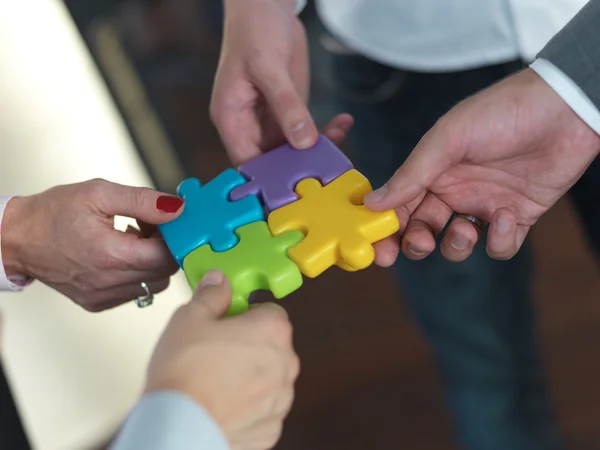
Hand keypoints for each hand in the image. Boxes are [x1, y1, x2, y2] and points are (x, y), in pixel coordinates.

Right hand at [1, 179, 183, 310]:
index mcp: (110, 254)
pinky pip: (135, 291)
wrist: (17, 239)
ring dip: (151, 261)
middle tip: (147, 226)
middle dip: (165, 247)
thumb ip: (143, 201)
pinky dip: (136, 273)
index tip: (167, 222)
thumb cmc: (52, 215)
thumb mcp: (99, 194)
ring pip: (153, 284)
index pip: (167, 256)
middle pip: (164, 271)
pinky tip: (119, 254)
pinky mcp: (98, 303)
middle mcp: (108, 282)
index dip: (174, 238)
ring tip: (131, 240)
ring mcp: (103, 296)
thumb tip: (177, 208)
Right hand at [146, 270, 298, 449]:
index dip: (246, 314)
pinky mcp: (270, 429)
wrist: (177, 428)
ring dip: (249, 378)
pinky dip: (246, 408)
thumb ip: (211, 296)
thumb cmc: (184, 375)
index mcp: (272, 331)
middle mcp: (285, 364)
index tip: (227, 319)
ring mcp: (280, 400)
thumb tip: (218, 282)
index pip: (270, 311)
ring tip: (213, 380)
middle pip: (271, 345)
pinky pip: (262, 410)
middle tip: (215, 349)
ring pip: (268, 379)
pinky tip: (220, 404)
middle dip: (248, 345)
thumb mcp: (189, 318)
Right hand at [211, 0, 353, 164]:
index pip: (246, 160)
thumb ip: (287, 106)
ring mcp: (269, 118)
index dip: (267, 176)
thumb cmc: (254, 29)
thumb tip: (304, 142)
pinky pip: (305, 131)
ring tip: (339, 141)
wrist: (267, 3)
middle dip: (298, 167)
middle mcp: (248, 123)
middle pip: (270, 159)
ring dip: (316, 149)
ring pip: (291, 149)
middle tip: (326, 168)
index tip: (295, 185)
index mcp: (231, 118)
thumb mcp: (269, 68)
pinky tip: (343, 123)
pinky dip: (325, 130)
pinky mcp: (288, 110)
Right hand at [365, 68, 599, 262]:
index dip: (387, 230)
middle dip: (416, 243)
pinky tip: (506, 215)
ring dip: (457, 245)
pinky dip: (499, 240)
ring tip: (466, 229)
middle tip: (421, 243)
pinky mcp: (517, 217)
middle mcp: (455, 191)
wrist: (565, 108)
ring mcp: (485, 205)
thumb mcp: (447, 139)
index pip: (400, 206)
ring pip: (458, 244)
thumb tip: (371, 203)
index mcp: (433, 172)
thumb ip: (411, 174)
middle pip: (423, 230)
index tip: (381, 251)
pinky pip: (499, 245)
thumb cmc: (501, 113)